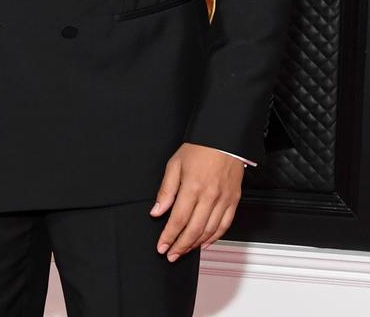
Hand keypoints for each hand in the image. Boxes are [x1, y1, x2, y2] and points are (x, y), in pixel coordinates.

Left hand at [150, 142, 243, 260]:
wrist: (224, 137)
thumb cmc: (200, 148)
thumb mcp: (175, 164)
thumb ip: (166, 189)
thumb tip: (157, 210)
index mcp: (193, 186)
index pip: (178, 219)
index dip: (169, 236)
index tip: (161, 245)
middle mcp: (210, 196)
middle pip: (194, 229)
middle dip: (180, 246)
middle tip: (171, 254)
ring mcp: (223, 199)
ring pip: (210, 231)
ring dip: (195, 244)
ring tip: (184, 250)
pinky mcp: (233, 200)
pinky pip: (225, 225)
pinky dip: (215, 238)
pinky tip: (205, 243)